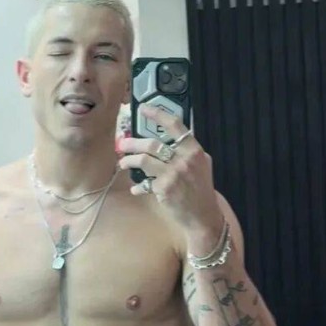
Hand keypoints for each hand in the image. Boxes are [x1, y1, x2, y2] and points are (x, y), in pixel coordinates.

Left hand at [117, 104, 222, 233]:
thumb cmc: (201, 191)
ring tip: (123, 163)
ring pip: (144, 160)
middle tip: (122, 144)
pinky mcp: (164, 188)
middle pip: (152, 144)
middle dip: (132, 143)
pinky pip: (144, 183)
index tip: (144, 108)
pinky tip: (136, 189)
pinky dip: (138, 186)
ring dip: (129, 161)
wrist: (203, 217)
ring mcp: (174, 174)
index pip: (175, 125)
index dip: (158, 114)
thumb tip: (169, 139)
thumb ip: (188, 152)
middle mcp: (184, 159)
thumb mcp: (202, 166)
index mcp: (194, 150)